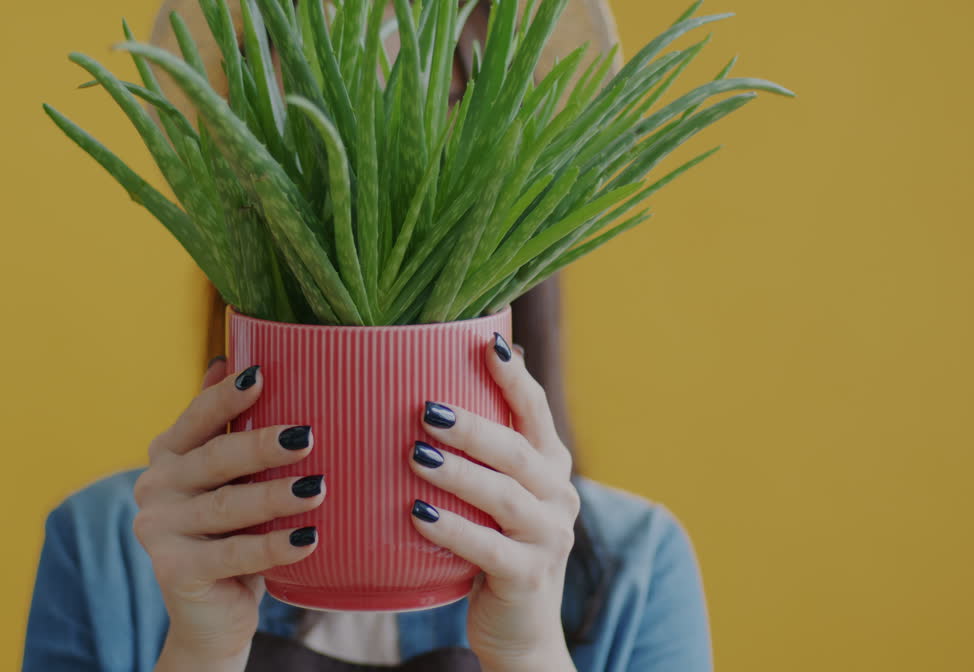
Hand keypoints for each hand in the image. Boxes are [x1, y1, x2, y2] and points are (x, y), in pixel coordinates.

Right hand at [133, 359, 325, 671]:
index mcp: (167, 454)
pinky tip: (309, 538)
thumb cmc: (229, 533)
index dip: (227, 396)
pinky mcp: (175, 569)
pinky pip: (234, 554)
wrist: (210, 613)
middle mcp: (154, 486)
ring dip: (276, 497)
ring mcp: (158, 529)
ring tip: (318, 488)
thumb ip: (223, 426)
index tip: (262, 375)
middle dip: (262, 446)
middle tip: (308, 436)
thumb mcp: (227, 479)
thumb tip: (227, 358)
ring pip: (228, 506)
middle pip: (216, 459)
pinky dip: (275, 547)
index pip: (198, 417)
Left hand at [408, 335, 580, 671]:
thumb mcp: (492, 497)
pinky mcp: (527, 577)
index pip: (536, 412)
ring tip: (415, 455)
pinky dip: (452, 530)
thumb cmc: (492, 547)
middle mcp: (558, 496)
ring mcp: (548, 538)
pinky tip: (417, 515)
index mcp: (550, 466)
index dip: (515, 378)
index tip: (487, 343)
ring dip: (458, 473)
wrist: (520, 630)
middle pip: (518, 451)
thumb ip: (477, 454)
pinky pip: (489, 548)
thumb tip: (424, 389)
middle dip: (472, 427)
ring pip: (505, 496)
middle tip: (425, 410)